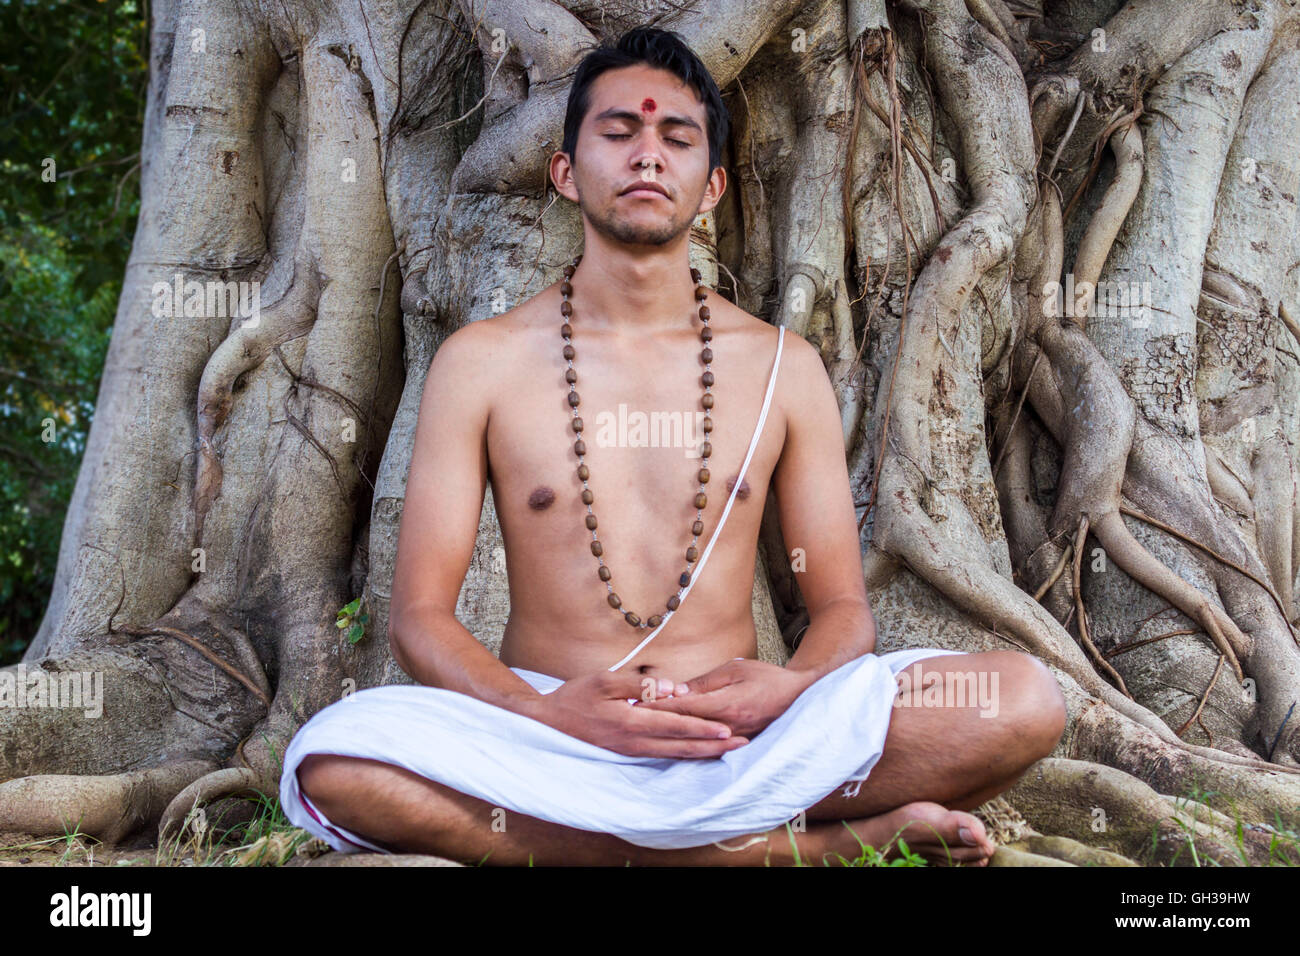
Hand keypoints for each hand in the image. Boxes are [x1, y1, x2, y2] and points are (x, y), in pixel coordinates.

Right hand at [519, 671, 750, 758]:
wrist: (547, 724)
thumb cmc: (574, 697)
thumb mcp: (604, 680)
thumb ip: (639, 685)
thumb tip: (672, 688)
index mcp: (631, 721)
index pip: (675, 726)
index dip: (702, 728)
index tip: (727, 729)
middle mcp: (635, 742)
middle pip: (681, 746)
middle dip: (713, 746)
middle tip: (742, 744)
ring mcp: (631, 752)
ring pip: (674, 755)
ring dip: (703, 753)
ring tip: (727, 751)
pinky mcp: (628, 754)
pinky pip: (662, 756)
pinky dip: (683, 755)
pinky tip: (696, 753)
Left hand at [634, 659, 815, 738]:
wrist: (799, 698)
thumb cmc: (767, 678)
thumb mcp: (735, 670)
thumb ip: (704, 683)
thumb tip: (676, 691)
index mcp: (725, 704)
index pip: (682, 707)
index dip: (657, 706)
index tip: (633, 704)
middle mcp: (726, 726)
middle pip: (683, 726)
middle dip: (656, 723)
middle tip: (628, 720)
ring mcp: (732, 739)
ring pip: (692, 740)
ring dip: (668, 735)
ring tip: (643, 732)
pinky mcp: (737, 745)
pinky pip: (706, 747)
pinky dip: (687, 744)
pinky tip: (670, 743)